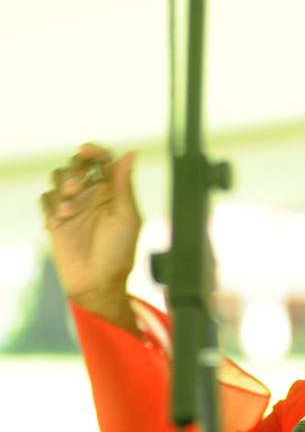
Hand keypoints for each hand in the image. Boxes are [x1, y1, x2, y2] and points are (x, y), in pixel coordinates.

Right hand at [40, 143, 141, 327]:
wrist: (96, 282)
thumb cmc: (119, 251)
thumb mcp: (126, 216)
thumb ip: (124, 184)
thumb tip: (132, 153)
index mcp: (114, 192)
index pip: (103, 161)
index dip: (94, 151)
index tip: (85, 150)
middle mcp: (93, 195)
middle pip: (76, 165)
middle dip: (72, 172)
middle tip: (74, 189)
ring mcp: (73, 205)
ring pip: (58, 178)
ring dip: (60, 188)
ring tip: (67, 210)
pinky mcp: (54, 218)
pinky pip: (45, 199)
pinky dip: (50, 204)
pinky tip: (58, 220)